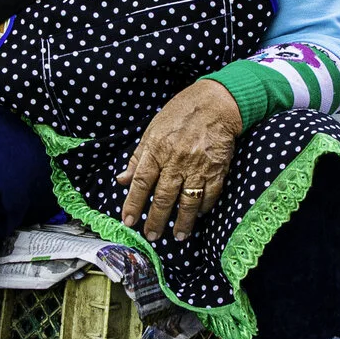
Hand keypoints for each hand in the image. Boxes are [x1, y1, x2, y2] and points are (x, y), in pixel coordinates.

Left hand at [118, 78, 241, 241]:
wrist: (216, 102)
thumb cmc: (181, 113)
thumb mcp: (152, 130)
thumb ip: (138, 157)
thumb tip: (122, 179)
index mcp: (157, 150)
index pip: (141, 182)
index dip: (133, 204)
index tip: (128, 220)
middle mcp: (176, 161)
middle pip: (163, 197)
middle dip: (156, 220)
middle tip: (151, 236)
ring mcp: (198, 166)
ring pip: (188, 201)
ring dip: (182, 222)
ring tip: (178, 236)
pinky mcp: (217, 169)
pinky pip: (210, 194)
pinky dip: (204, 207)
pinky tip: (198, 215)